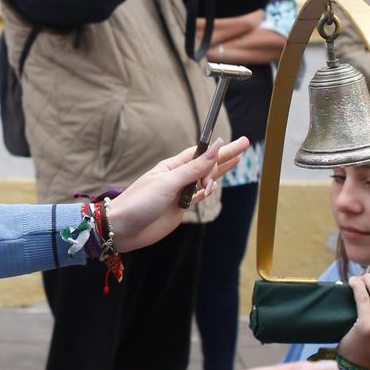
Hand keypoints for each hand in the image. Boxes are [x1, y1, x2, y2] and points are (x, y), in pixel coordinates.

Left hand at [109, 138, 248, 252]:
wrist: (123, 228)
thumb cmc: (140, 202)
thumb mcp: (168, 183)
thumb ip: (194, 169)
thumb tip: (215, 148)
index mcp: (172, 166)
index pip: (201, 153)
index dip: (219, 147)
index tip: (235, 141)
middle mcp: (177, 177)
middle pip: (207, 164)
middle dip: (226, 155)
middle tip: (246, 144)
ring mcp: (179, 193)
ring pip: (205, 180)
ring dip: (215, 177)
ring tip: (223, 174)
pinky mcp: (180, 209)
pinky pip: (199, 196)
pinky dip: (207, 192)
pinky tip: (214, 186)